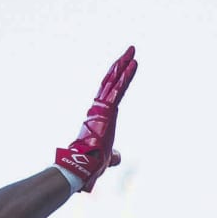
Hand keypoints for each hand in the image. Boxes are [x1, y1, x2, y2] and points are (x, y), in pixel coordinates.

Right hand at [54, 46, 137, 192]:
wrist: (82, 167)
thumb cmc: (91, 164)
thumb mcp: (107, 157)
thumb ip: (113, 155)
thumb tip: (115, 158)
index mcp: (99, 117)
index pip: (110, 93)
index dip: (117, 79)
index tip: (124, 66)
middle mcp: (99, 109)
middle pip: (111, 81)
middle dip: (121, 64)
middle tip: (130, 50)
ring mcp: (102, 108)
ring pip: (114, 82)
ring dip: (124, 65)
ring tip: (132, 50)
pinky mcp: (107, 111)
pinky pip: (118, 90)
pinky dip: (126, 76)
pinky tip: (133, 64)